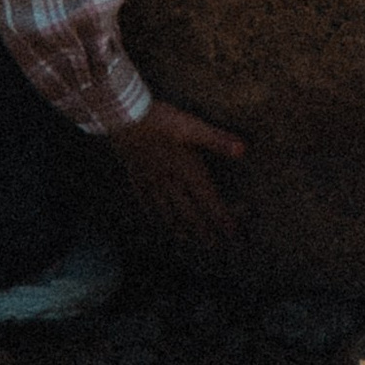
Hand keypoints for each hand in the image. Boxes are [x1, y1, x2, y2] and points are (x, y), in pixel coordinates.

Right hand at [104, 96, 245, 257]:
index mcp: (187, 170)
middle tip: (213, 246)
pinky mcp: (135, 176)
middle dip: (202, 230)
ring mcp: (151, 181)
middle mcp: (170, 181)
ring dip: (179, 228)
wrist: (121, 117)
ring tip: (186, 240)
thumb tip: (242, 150)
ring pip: (166, 211)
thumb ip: (216, 139)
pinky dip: (153, 214)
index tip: (232, 234)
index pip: (209, 201)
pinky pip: (145, 201)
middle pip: (189, 212)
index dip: (222, 219)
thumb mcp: (191, 125)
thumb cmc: (158, 120)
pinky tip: (154, 218)